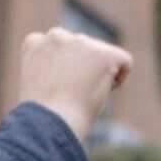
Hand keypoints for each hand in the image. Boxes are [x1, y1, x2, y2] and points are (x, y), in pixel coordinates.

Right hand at [15, 29, 131, 143]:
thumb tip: (82, 66)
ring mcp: (81, 42)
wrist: (50, 124)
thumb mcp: (40, 84)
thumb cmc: (44, 115)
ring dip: (97, 73)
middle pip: (82, 49)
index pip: (58, 48)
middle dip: (82, 68)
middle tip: (70, 95)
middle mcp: (56, 36)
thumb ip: (54, 67)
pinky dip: (119, 79)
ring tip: (81, 96)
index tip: (56, 89)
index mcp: (35, 42)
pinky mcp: (104, 54)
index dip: (61, 70)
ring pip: (101, 55)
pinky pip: (124, 61)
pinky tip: (101, 93)